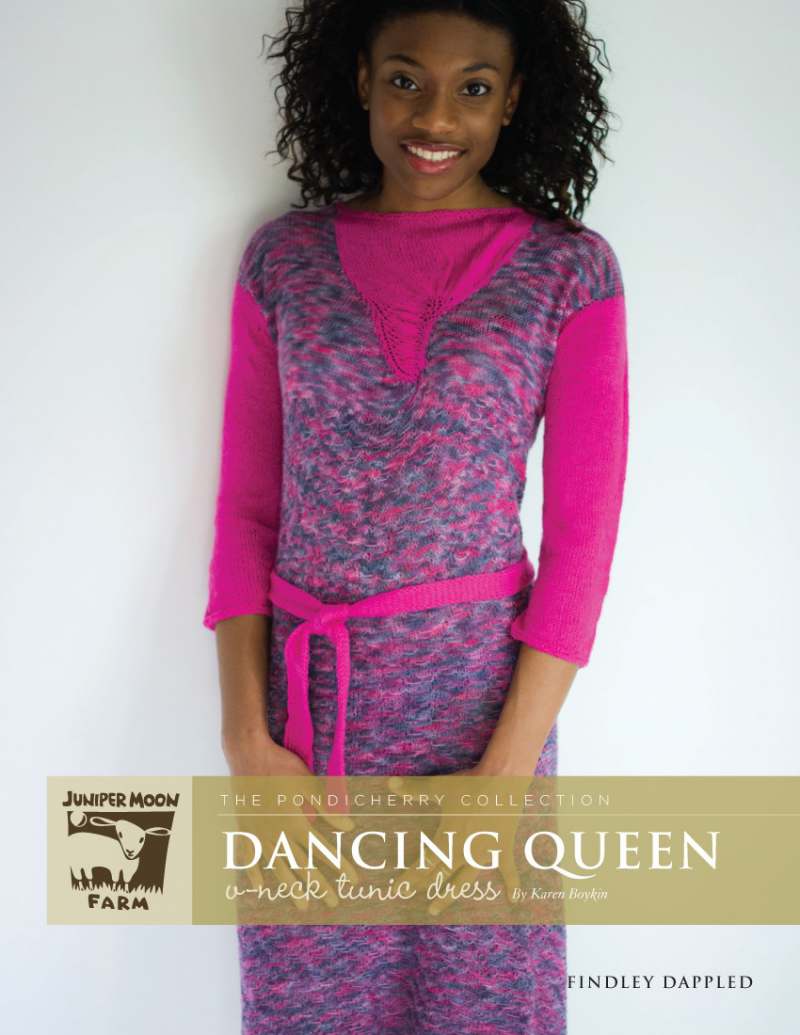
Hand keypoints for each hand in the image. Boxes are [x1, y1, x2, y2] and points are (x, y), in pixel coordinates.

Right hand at [223, 732, 358, 915]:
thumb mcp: (308, 784)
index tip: (353, 879)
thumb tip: (349, 827)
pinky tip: (260, 887)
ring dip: (292, 887)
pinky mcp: (245, 829)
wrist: (248, 754)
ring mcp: (258, 834)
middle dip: (320, 885)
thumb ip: (327, 808)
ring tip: (303, 905)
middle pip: (302, 866)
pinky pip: (249, 856)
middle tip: (333, 903)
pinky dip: (254, 873)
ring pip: (278, 867)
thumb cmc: (281, 766)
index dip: (340, 866)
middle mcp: (277, 834)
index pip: (323, 851)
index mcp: (296, 823)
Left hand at [388, 766, 523, 918]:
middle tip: (414, 901)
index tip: (397, 891)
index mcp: (447, 839)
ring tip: (437, 908)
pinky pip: (507, 870)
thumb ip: (414, 789)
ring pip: (465, 880)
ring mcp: (483, 853)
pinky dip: (512, 884)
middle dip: (426, 888)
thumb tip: (391, 784)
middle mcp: (463, 851)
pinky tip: (514, 900)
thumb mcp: (439, 787)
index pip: (424, 864)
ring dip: (450, 895)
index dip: (409, 877)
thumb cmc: (471, 784)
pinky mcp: (502, 848)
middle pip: (440, 875)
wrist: (503, 780)